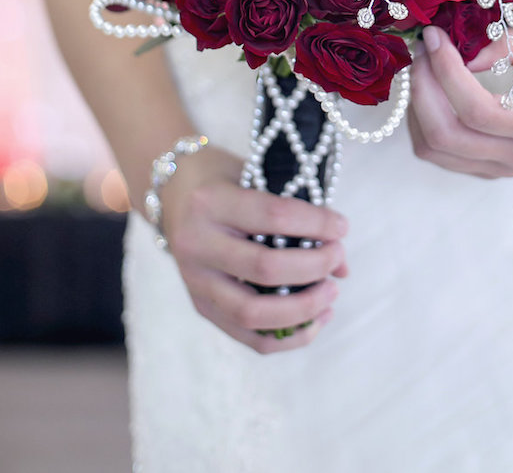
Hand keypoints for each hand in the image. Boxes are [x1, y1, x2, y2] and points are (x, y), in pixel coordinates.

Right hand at [159, 145, 349, 353]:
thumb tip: (342, 264)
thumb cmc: (222, 179)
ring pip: (253, 313)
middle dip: (314, 267)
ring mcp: (195, 281)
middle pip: (265, 269)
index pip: (274, 216)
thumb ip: (296, 212)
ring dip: (303, 309)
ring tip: (331, 294)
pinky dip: (286, 336)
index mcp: (211, 202)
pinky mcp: (200, 306)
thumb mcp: (254, 176)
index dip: (316, 224)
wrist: (170, 193)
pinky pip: (247, 336)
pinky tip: (315, 321)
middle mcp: (197, 244)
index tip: (342, 227)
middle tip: (338, 257)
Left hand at [408, 23, 512, 178]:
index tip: (435, 35)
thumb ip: (507, 46)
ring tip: (424, 62)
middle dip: (422, 88)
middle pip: (445, 138)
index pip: (476, 111)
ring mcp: (503, 166)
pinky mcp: (489, 164)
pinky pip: (440, 152)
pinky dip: (424, 119)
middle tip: (422, 47)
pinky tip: (432, 85)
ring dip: (418, 105)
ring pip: (434, 150)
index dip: (446, 72)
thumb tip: (460, 53)